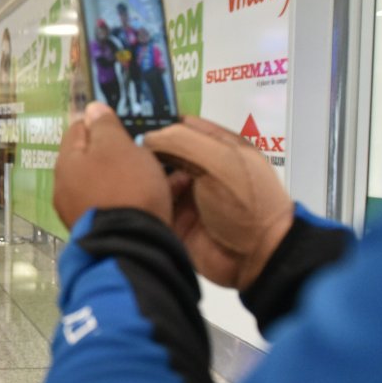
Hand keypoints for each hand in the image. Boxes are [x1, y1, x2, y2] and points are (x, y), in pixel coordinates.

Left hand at [53, 102, 170, 229]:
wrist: (132, 247)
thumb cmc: (124, 187)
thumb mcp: (117, 146)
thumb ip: (104, 126)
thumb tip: (92, 108)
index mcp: (66, 163)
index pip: (79, 129)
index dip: (103, 122)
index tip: (126, 123)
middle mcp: (66, 188)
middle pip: (93, 159)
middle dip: (119, 151)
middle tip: (146, 148)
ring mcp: (82, 212)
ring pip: (108, 183)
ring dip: (131, 175)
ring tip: (161, 171)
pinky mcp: (101, 230)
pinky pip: (119, 204)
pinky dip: (137, 197)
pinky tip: (164, 195)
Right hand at [143, 115, 293, 289]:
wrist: (256, 259)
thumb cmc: (247, 204)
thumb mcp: (220, 162)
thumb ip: (182, 141)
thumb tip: (146, 137)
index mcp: (219, 147)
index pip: (182, 125)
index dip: (160, 122)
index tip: (132, 123)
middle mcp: (201, 167)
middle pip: (164, 151)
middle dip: (146, 150)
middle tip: (125, 150)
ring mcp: (187, 194)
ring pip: (155, 176)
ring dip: (146, 176)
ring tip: (135, 177)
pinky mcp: (175, 218)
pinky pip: (153, 202)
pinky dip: (147, 199)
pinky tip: (142, 198)